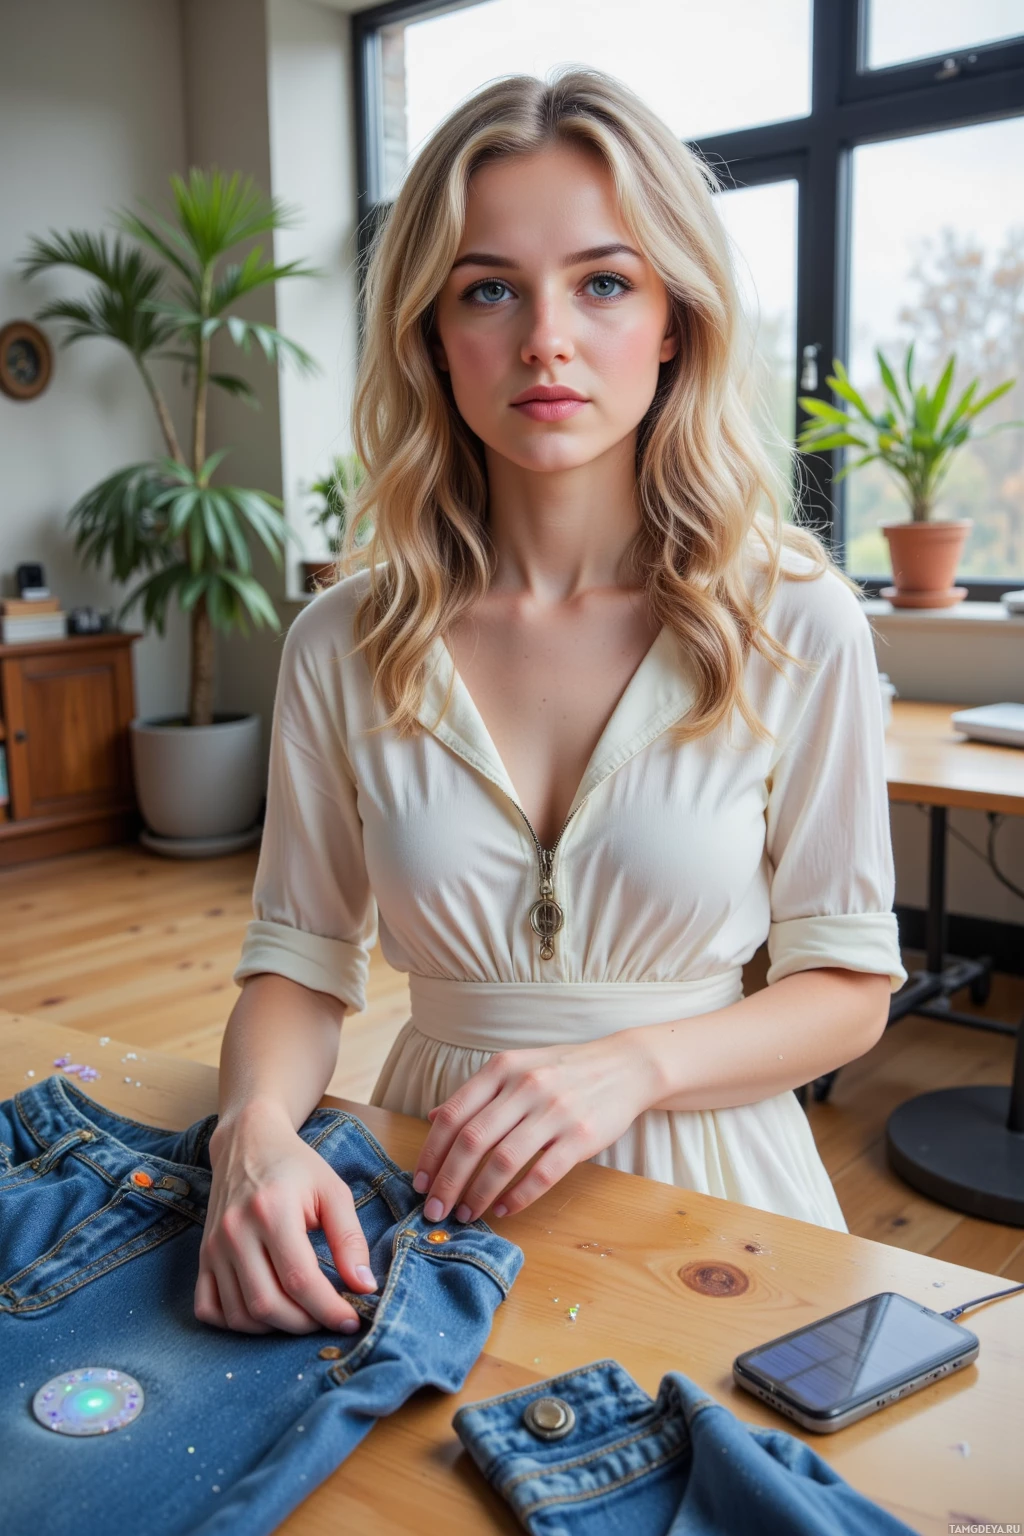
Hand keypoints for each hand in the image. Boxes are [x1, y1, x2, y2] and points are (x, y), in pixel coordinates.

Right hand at [194, 1100, 377, 1334]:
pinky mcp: (202, 1256)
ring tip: (302, 1314)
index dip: (328, 1309)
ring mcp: (213, 1247)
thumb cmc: (296, 1167)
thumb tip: (364, 1287)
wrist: (247, 1143)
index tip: (351, 1321)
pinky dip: (237, 1323)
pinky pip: (209, 1309)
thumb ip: (350, 1239)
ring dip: (275, 1328)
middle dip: (304, 1324)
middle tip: (328, 1317)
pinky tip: (265, 1312)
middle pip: (268, 1304)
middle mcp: (235, 1232)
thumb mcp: (333, 1191)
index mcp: (272, 1211)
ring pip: (240, 1314)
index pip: (300, 1279)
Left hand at [411, 1034, 657, 1224]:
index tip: (420, 1183)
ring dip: (478, 1194)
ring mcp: (555, 1111)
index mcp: (502, 1068)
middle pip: (472, 1141)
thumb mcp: (516, 1067)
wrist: (625, 1066)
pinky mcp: (581, 1136)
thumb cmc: (563, 1070)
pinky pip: (542, 1174)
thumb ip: (478, 1093)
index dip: (431, 1153)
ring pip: (503, 1161)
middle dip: (447, 1182)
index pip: (453, 1115)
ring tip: (466, 1213)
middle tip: (435, 1210)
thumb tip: (434, 1118)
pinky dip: (518, 1198)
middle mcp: (525, 1086)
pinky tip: (505, 1209)